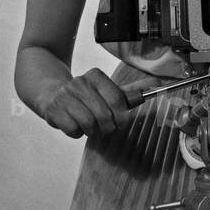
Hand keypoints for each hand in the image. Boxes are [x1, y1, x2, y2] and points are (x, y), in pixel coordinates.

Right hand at [39, 68, 158, 138]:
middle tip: (105, 126)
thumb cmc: (88, 96)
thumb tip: (157, 84)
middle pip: (104, 115)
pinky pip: (73, 130)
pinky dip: (77, 133)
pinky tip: (75, 125)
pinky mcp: (53, 110)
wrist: (52, 94)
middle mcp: (79, 83)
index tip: (121, 122)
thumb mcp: (110, 92)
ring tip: (90, 125)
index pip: (117, 100)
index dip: (122, 116)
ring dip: (92, 131)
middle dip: (107, 127)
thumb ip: (132, 91)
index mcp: (96, 76)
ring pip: (89, 124)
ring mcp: (64, 96)